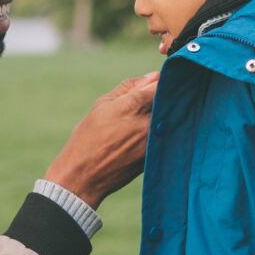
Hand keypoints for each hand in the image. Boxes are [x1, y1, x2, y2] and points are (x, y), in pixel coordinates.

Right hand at [44, 71, 158, 209]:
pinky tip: (143, 137)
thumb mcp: (101, 105)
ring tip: (143, 122)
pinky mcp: (157, 155)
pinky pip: (166, 135)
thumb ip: (128, 88)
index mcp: (133, 104)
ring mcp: (155, 140)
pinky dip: (161, 131)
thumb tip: (152, 77)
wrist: (84, 177)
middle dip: (166, 96)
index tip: (158, 81)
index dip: (162, 80)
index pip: (162, 83)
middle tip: (152, 102)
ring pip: (170, 118)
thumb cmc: (87, 139)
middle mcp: (149, 121)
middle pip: (170, 100)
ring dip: (164, 115)